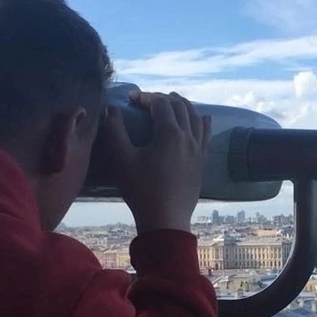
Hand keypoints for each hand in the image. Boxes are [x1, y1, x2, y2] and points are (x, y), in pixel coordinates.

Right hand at [100, 90, 210, 232]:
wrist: (165, 219)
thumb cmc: (141, 189)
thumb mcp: (122, 158)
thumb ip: (115, 130)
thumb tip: (111, 109)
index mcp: (170, 134)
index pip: (160, 104)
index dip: (145, 97)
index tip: (131, 99)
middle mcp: (188, 138)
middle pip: (180, 107)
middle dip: (163, 99)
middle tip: (148, 100)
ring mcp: (198, 150)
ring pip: (196, 118)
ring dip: (184, 106)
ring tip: (173, 101)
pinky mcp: (201, 162)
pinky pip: (205, 136)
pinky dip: (203, 122)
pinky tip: (205, 118)